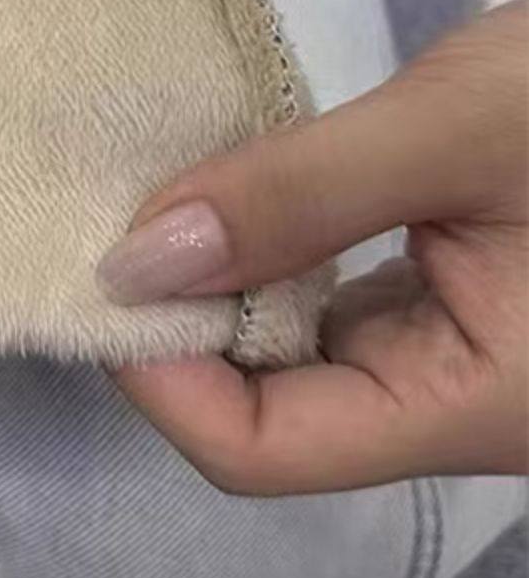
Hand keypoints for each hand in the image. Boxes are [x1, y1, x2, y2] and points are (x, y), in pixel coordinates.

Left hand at [99, 0, 527, 493]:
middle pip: (273, 410)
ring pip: (302, 356)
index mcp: (479, 408)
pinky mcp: (468, 302)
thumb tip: (136, 260)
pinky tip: (247, 186)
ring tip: (169, 186)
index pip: (263, 450)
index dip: (161, 372)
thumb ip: (297, 194)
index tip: (99, 261)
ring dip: (231, 281)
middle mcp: (465, 407)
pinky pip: (344, 306)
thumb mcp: (456, 127)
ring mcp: (467, 357)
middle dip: (186, 320)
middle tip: (113, 209)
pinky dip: (283, 253)